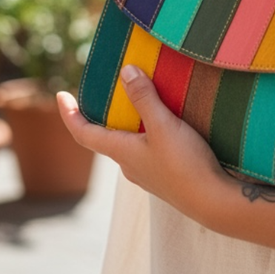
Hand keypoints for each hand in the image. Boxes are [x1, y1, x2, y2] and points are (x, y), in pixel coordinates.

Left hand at [57, 66, 229, 221]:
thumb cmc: (184, 165)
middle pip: (106, 137)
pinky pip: (147, 149)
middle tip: (109, 89)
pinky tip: (165, 124)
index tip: (61, 95)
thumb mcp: (163, 125)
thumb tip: (125, 71)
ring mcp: (147, 172)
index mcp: (121, 152)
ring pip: (129, 143)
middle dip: (104, 114)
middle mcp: (129, 165)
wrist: (213, 201)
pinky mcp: (165, 175)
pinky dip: (147, 132)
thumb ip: (144, 98)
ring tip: (140, 100)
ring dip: (129, 122)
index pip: (84, 133)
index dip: (70, 114)